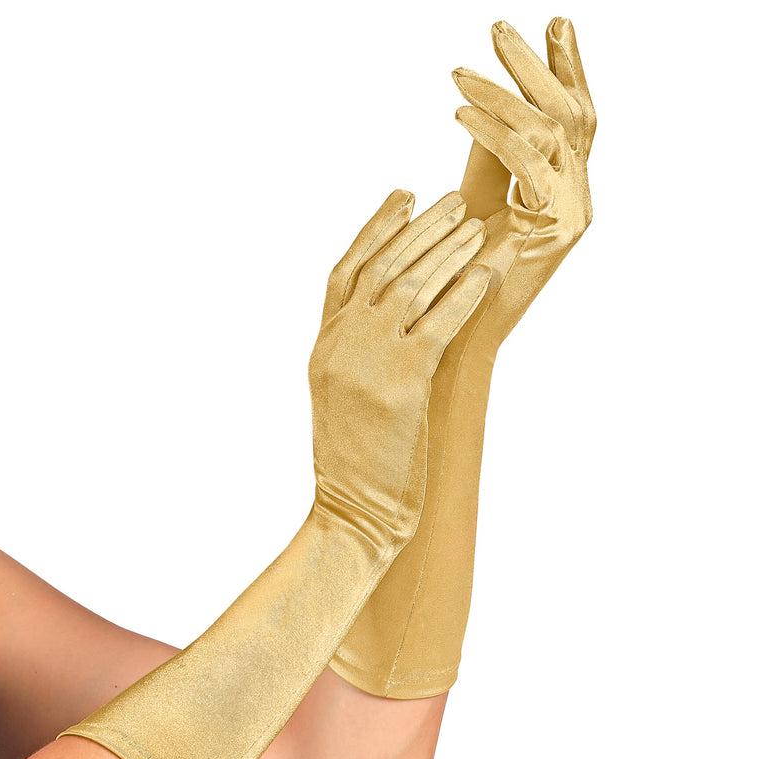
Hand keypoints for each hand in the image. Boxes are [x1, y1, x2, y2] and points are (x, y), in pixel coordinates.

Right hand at [309, 189, 489, 545]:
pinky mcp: (401, 384)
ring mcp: (368, 361)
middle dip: (422, 229)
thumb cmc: (355, 462)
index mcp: (324, 345)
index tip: (404, 196)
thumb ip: (360, 352)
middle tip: (455, 201)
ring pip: (411, 286)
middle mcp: (340, 344)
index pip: (345, 270)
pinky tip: (487, 273)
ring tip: (477, 226)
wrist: (350, 510)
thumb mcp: (343, 397)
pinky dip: (465, 293)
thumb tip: (400, 317)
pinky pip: (439, 323)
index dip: (375, 228)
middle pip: (383, 267)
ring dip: (448, 251)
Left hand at [453, 16, 595, 346]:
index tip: (554, 23)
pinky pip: (530, 164)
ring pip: (554, 131)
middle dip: (537, 66)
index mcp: (566, 189)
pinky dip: (494, 132)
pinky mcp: (560, 230)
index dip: (567, 69)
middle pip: (573, 114)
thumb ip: (491, 151)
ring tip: (458, 74)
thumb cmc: (460, 269)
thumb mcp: (477, 197)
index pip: (576, 118)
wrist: (459, 330)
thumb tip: (481, 98)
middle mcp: (580, 197)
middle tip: (498, 28)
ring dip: (504, 94)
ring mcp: (576, 214)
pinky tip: (460, 112)